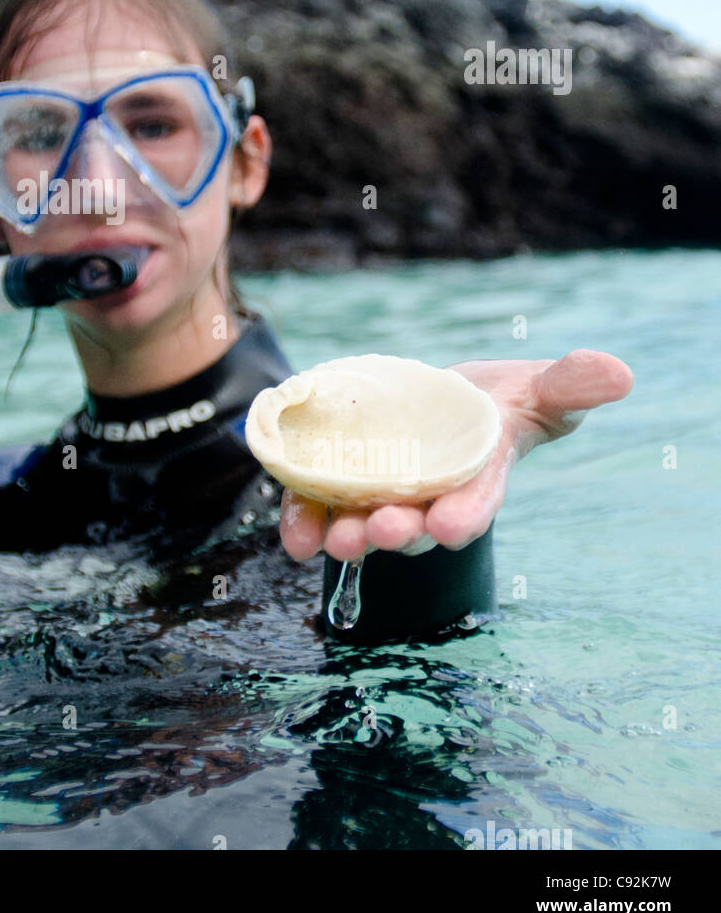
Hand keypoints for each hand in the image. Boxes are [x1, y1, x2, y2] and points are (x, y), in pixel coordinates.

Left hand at [279, 349, 633, 562]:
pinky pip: (318, 508)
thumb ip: (570, 385)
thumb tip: (618, 372)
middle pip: (411, 526)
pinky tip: (293, 535)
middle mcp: (426, 500)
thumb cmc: (497, 403)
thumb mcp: (537, 388)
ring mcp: (380, 497)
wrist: (438, 400)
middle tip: (383, 529)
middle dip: (397, 532)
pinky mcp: (339, 485)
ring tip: (335, 540)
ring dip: (347, 536)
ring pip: (361, 525)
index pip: (472, 506)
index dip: (461, 516)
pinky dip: (303, 523)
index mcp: (475, 481)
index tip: (447, 524)